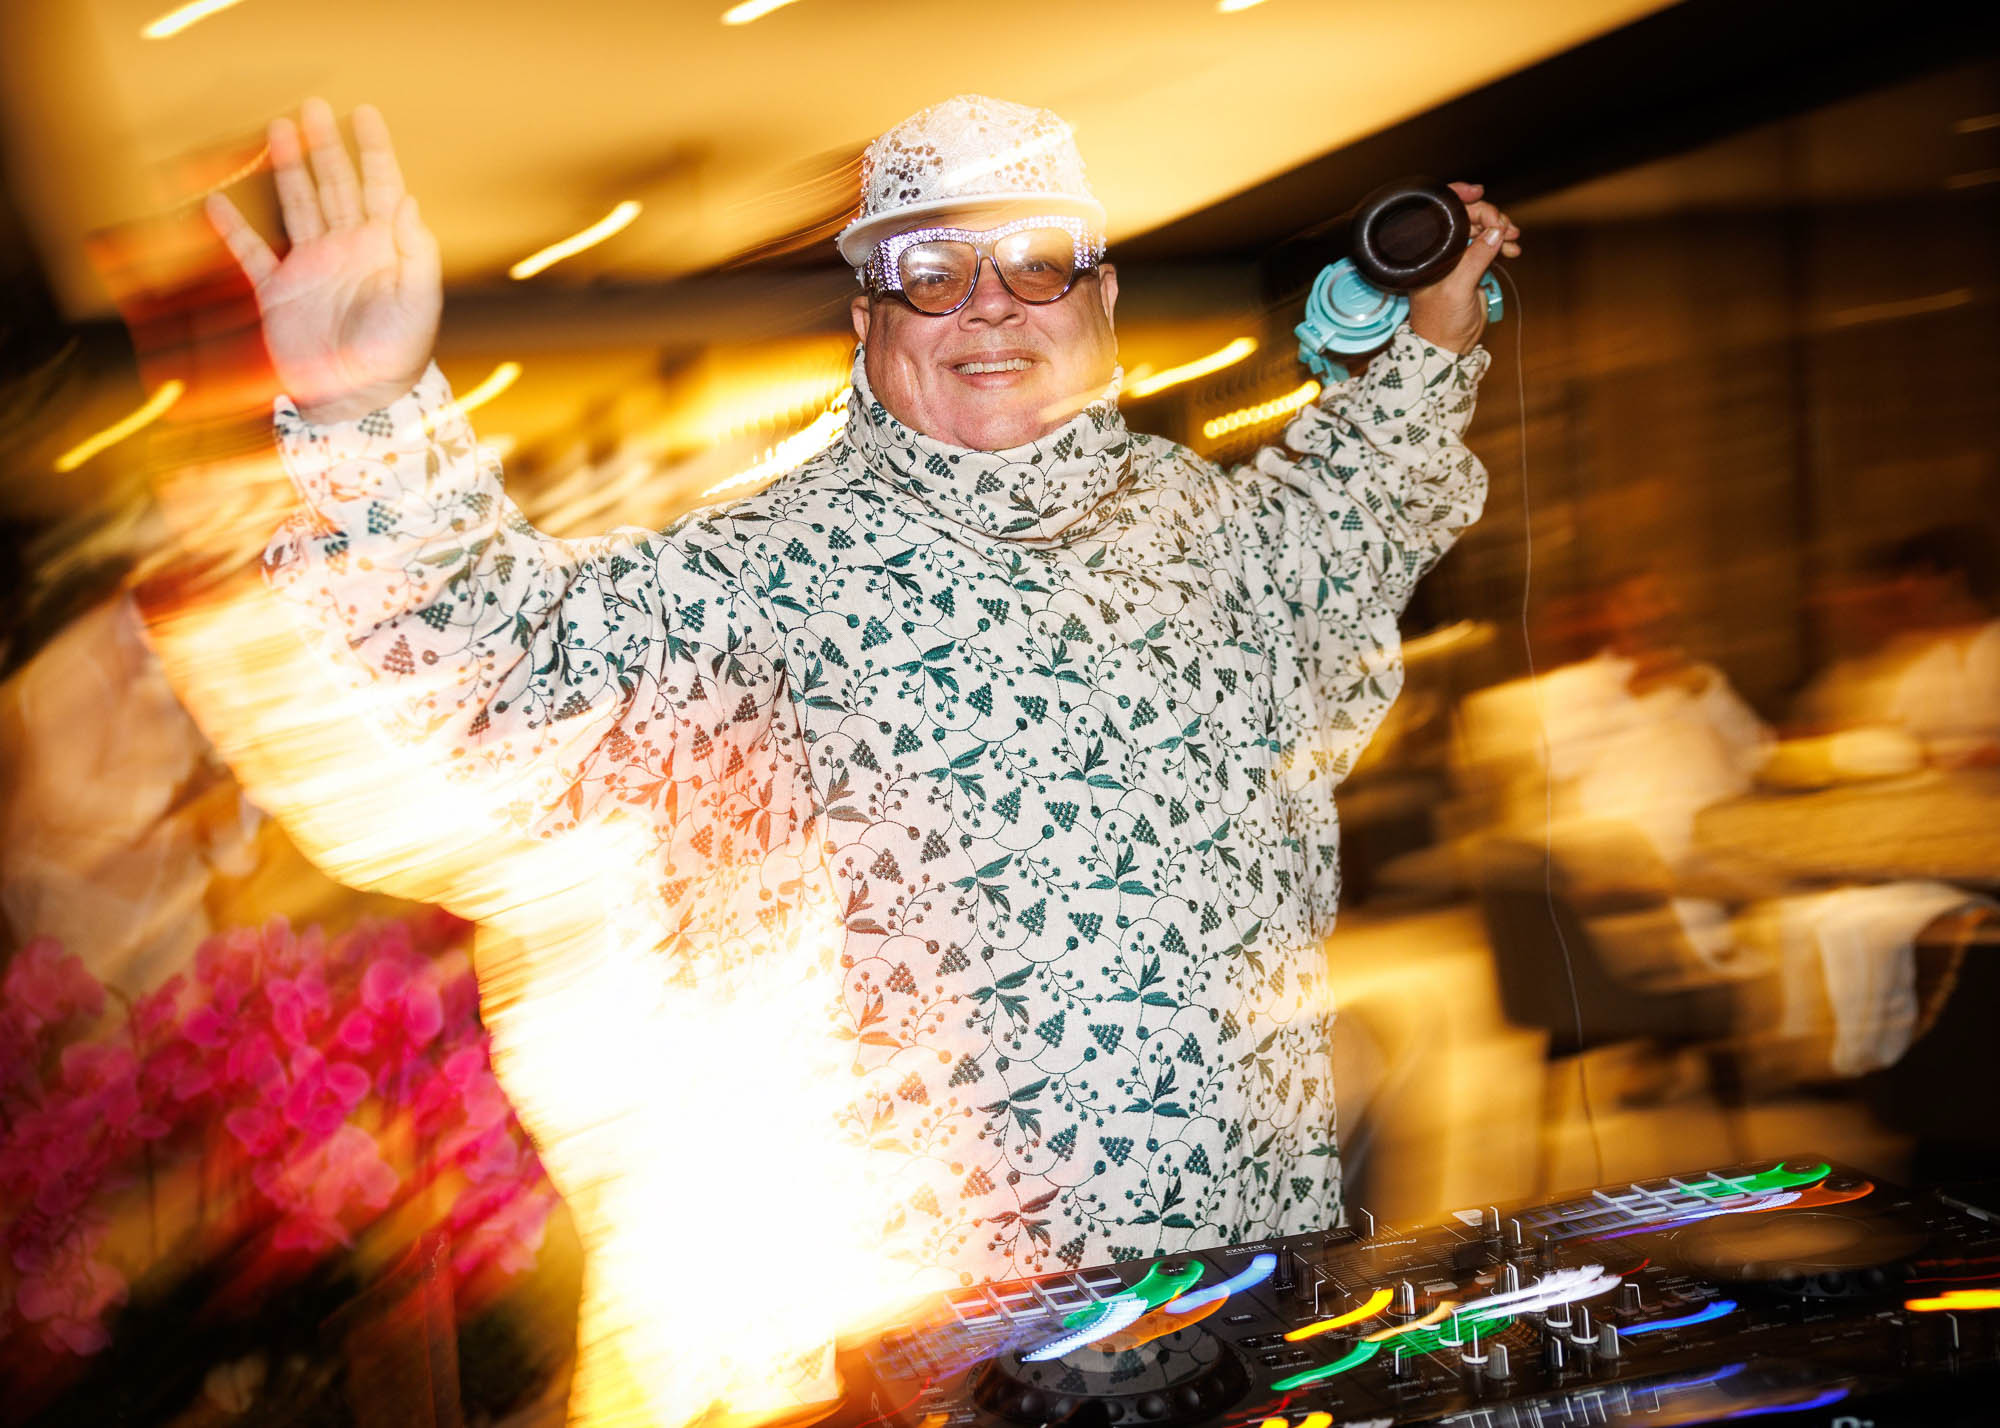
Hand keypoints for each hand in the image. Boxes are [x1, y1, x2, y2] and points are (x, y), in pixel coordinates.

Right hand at [205, 98, 440, 424]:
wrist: (357, 401)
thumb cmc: (396, 355)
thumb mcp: (417, 303)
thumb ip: (415, 251)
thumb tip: (407, 200)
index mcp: (381, 249)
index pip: (379, 188)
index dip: (373, 150)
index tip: (364, 114)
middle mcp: (346, 250)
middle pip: (335, 185)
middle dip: (325, 146)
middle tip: (313, 107)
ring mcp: (311, 268)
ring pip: (299, 205)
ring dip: (289, 168)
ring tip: (280, 129)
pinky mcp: (280, 291)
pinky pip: (251, 253)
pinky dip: (233, 228)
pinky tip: (218, 202)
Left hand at [1405, 181, 1518, 354]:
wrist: (1449, 346)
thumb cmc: (1441, 321)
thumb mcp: (1456, 289)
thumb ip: (1474, 259)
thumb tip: (1495, 232)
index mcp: (1428, 250)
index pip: (1441, 211)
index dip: (1460, 196)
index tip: (1480, 192)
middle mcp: (1440, 249)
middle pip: (1465, 215)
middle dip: (1488, 215)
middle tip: (1505, 226)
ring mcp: (1457, 255)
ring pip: (1480, 228)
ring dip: (1499, 229)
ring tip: (1512, 239)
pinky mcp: (1471, 265)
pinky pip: (1488, 244)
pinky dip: (1502, 243)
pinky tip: (1512, 249)